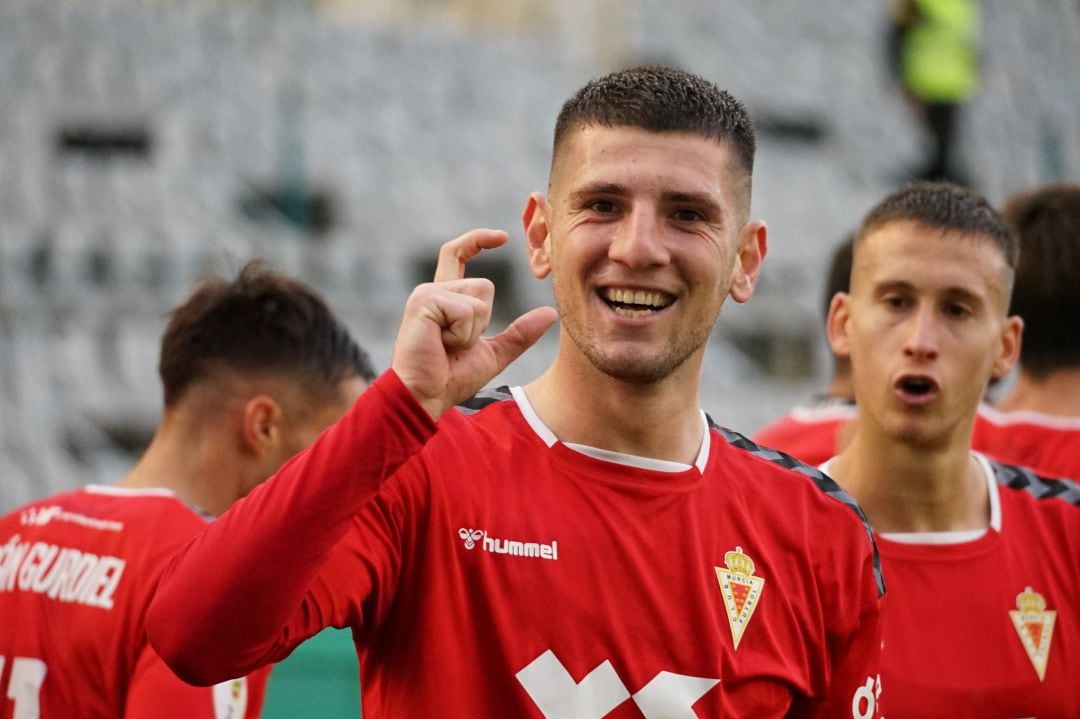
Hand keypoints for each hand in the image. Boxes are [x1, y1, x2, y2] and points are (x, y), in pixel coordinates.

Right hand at [391, 229, 556, 418]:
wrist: (425, 397)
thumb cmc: (451, 379)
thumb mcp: (494, 353)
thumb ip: (519, 333)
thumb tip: (550, 313)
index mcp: (445, 298)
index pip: (457, 255)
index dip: (478, 240)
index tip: (503, 237)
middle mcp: (433, 291)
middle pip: (485, 285)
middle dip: (483, 321)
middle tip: (456, 346)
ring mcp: (426, 294)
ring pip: (479, 296)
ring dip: (472, 330)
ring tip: (446, 346)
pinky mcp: (423, 302)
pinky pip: (466, 310)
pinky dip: (462, 334)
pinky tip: (440, 345)